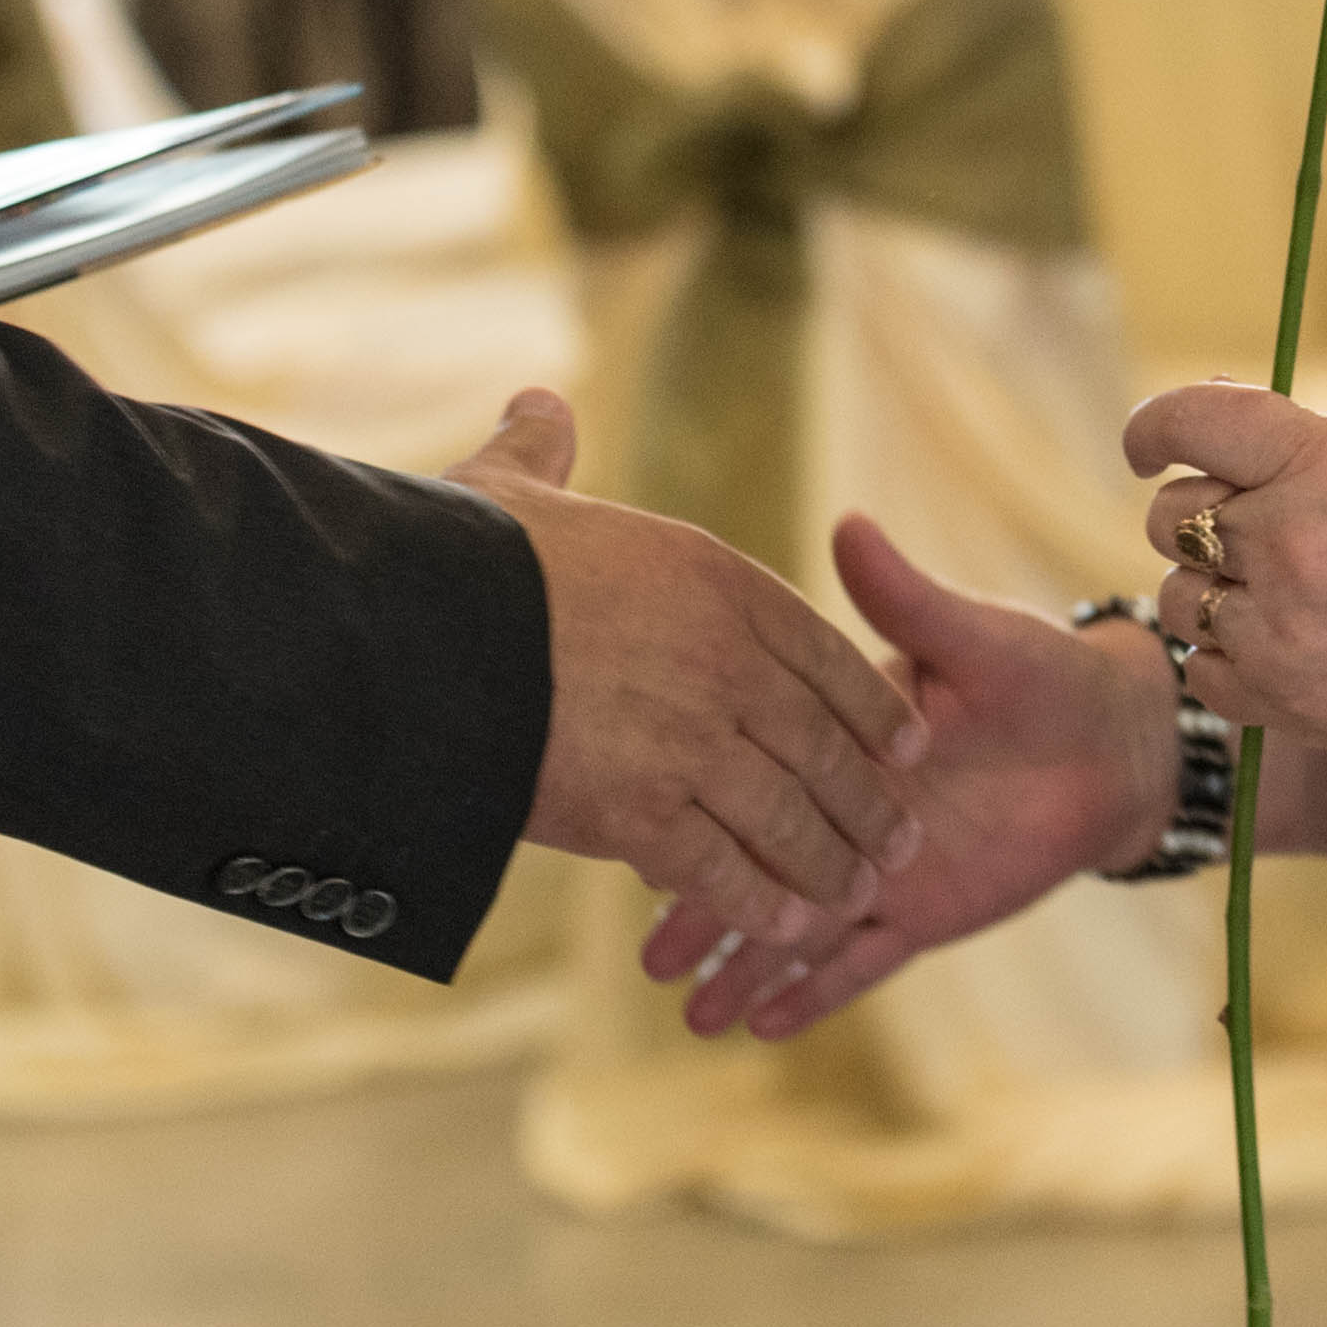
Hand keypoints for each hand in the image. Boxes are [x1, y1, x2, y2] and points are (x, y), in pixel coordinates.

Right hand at [444, 389, 924, 945]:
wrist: (418, 629)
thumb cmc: (464, 554)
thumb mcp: (517, 488)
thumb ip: (546, 449)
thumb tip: (539, 400)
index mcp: (712, 580)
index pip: (823, 650)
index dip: (871, 703)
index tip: (907, 742)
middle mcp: (722, 662)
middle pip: (822, 743)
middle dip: (868, 799)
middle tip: (901, 838)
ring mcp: (688, 741)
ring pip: (788, 815)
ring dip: (830, 862)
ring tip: (856, 896)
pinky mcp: (639, 813)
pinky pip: (721, 868)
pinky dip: (759, 902)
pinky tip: (786, 926)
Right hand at [648, 514, 1183, 1040]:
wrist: (1109, 744)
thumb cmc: (1037, 673)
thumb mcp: (968, 637)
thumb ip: (905, 601)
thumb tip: (850, 525)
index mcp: (835, 743)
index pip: (755, 777)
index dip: (701, 806)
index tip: (643, 836)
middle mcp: (842, 812)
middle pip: (759, 866)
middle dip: (702, 913)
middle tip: (645, 960)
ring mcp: (878, 870)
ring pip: (799, 927)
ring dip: (747, 969)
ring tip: (691, 1018)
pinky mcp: (923, 914)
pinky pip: (864, 962)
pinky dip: (819, 994)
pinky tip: (767, 1027)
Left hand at [1128, 381, 1326, 791]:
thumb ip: (1304, 452)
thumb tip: (1211, 427)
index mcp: (1320, 464)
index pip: (1191, 421)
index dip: (1152, 428)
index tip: (1148, 448)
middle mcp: (1286, 539)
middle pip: (1172, 515)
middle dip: (1200, 520)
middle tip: (1254, 538)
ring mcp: (1276, 627)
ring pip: (1177, 595)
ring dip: (1211, 592)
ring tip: (1281, 601)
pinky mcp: (1276, 702)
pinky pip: (1200, 669)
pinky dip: (1227, 660)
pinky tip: (1282, 652)